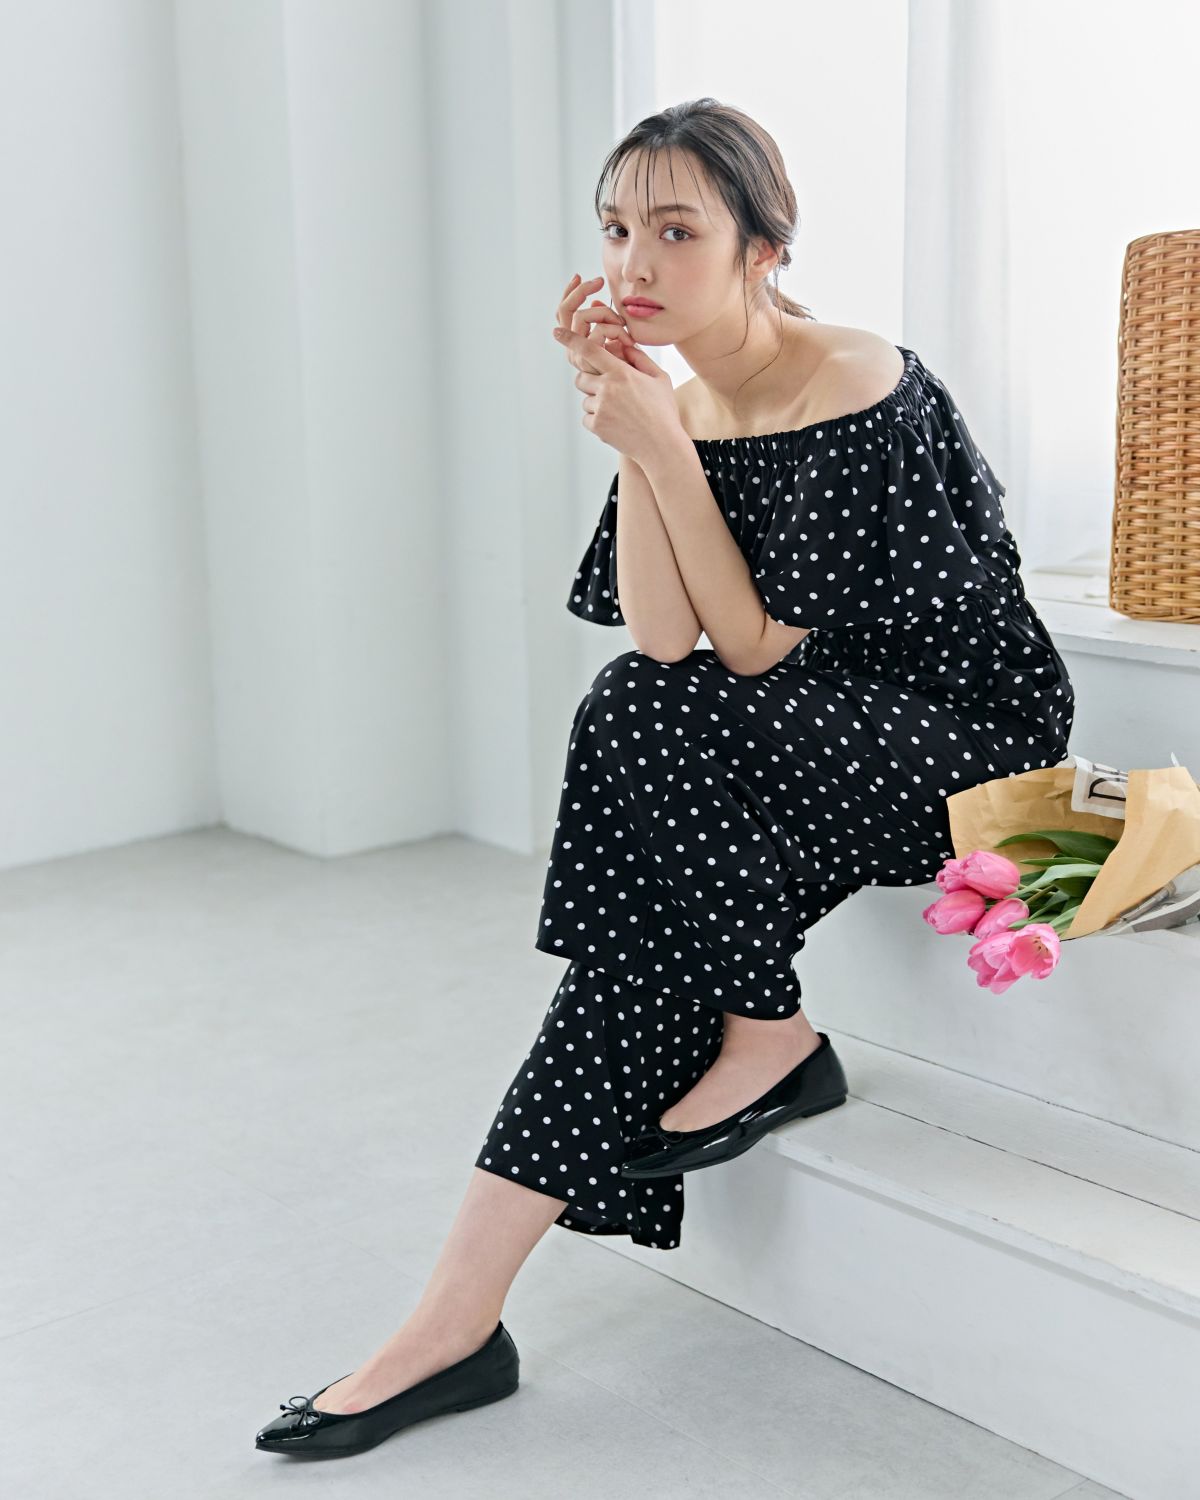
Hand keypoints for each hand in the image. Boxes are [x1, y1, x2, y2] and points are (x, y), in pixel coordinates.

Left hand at [551, 324, 686, 470]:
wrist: (662, 445)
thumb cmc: (663, 411)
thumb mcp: (659, 379)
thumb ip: (640, 359)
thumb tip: (624, 346)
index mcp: (621, 373)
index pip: (590, 350)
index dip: (571, 339)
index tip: (556, 332)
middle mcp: (607, 388)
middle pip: (581, 378)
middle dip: (590, 382)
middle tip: (608, 391)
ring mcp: (601, 408)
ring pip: (585, 400)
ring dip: (596, 404)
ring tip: (620, 413)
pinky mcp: (597, 426)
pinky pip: (587, 418)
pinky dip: (598, 421)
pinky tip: (617, 424)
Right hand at [554, 273, 638, 369]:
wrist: (642, 396)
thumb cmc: (636, 372)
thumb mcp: (622, 341)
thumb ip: (609, 322)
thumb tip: (595, 299)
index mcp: (578, 344)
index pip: (565, 313)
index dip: (569, 293)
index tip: (579, 276)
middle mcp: (574, 349)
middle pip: (564, 311)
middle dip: (579, 291)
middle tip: (598, 281)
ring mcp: (578, 356)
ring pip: (582, 316)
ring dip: (604, 313)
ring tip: (622, 324)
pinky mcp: (586, 360)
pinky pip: (598, 330)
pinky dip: (614, 328)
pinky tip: (627, 340)